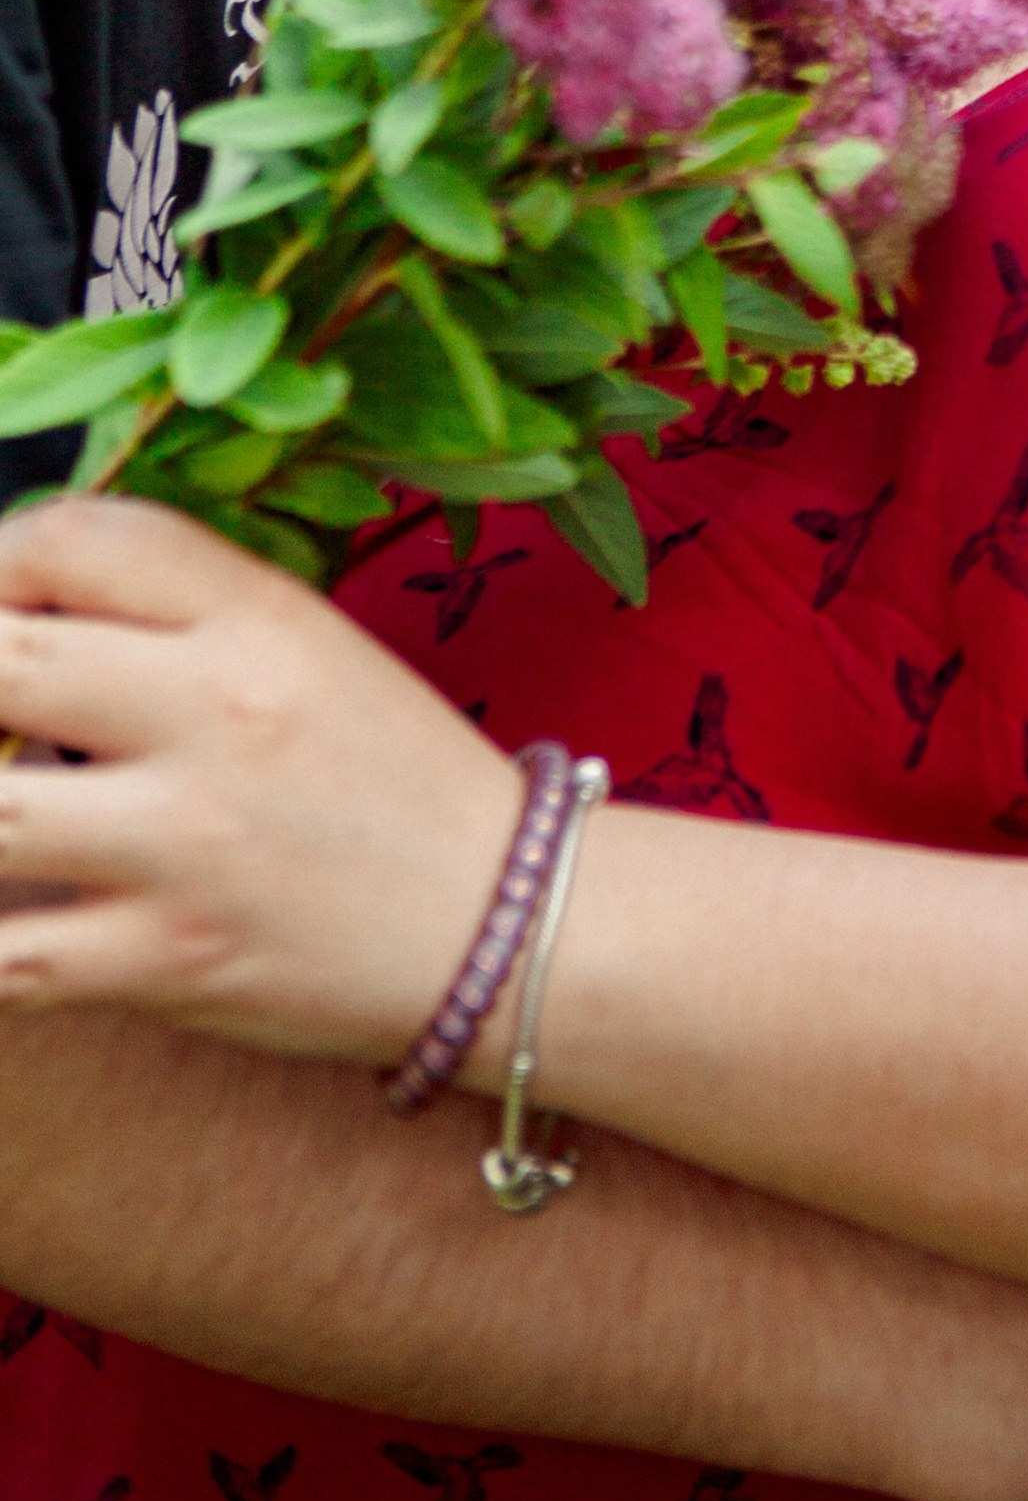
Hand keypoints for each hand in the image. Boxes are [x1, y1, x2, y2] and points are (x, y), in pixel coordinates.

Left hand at [0, 494, 518, 1058]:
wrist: (504, 921)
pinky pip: (4, 955)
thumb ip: (171, 610)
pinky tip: (3, 914)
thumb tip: (15, 601)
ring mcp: (191, 843)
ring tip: (5, 807)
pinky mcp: (170, 962)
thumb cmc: (391, 775)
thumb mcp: (306, 645)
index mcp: (259, 618)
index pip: (72, 539)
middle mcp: (221, 712)